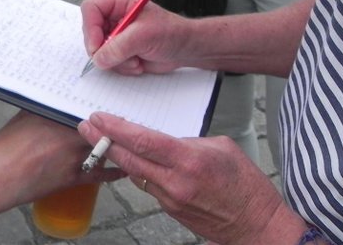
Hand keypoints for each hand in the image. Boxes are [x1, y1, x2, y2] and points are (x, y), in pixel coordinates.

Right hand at [0, 112, 124, 218]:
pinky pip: (103, 173)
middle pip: (101, 126)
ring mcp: (76, 158)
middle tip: (117, 115)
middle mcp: (72, 136)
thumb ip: (44, 108)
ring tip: (119, 135)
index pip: (90, 108)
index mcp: (59, 118)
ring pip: (104, 146)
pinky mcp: (76, 178)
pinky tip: (124, 166)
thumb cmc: (4, 148)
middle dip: (108, 122)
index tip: (107, 100)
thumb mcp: (23, 118)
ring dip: (110, 141)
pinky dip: (115, 170)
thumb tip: (55, 101)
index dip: (100, 105)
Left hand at [78, 114, 302, 243]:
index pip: (142, 141)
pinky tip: (132, 161)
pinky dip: (138, 171)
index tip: (99, 117)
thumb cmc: (246, 185)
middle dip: (103, 141)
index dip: (116, 128)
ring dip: (117, 157)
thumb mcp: (221, 148)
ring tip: (102, 140)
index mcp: (189, 160)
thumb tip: (166, 138)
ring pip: (135, 173)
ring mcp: (171, 199)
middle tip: (85, 127)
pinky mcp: (171, 211)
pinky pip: (148, 186)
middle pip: (128, 159)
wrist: (257, 225)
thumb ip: (188, 141)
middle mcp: (175, 182)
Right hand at [80, 0, 188, 75]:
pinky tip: (137, 62)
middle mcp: (113, 14)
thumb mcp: (144, 36)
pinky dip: (121, 66)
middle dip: (106, 49)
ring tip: (136, 58)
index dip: (91, 28)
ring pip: (98, 50)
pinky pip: (107, 60)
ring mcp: (114, 32)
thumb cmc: (171, 33)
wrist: (184, 49)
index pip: (91, 9)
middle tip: (119, 57)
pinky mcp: (118, 48)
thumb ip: (119, 46)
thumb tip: (99, 58)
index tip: (97, 47)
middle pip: (91, 31)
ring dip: (117, 60)